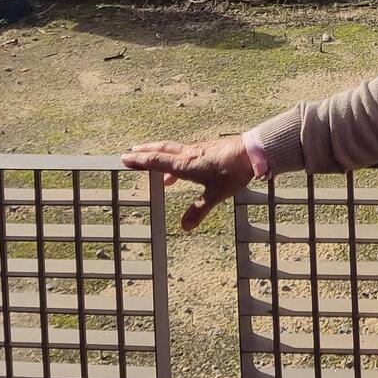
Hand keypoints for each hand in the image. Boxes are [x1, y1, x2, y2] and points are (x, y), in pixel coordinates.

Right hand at [121, 135, 254, 231]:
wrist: (252, 152)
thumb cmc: (233, 172)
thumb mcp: (215, 195)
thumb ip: (198, 210)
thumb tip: (184, 227)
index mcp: (186, 164)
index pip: (157, 161)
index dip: (141, 160)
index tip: (125, 158)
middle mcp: (189, 154)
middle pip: (162, 149)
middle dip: (146, 151)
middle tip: (131, 152)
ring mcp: (199, 150)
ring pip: (174, 150)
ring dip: (161, 154)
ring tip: (153, 164)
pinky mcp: (209, 149)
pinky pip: (185, 153)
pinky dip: (176, 160)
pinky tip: (181, 172)